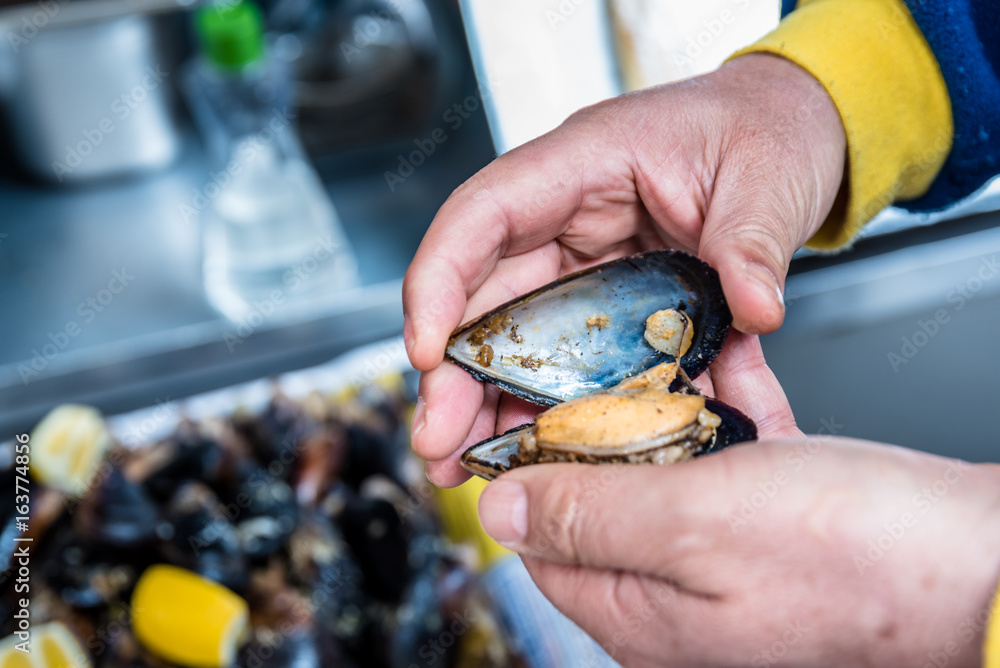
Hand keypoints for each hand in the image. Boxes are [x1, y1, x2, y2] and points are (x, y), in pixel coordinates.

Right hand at [404, 53, 845, 485]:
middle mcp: (566, 214)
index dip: (441, 280)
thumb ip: (754, 246)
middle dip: (453, 370)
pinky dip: (547, 400)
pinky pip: (564, 352)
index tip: (426, 350)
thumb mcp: (767, 178)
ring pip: (513, 332)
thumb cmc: (761, 130)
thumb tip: (753, 311)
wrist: (786, 133)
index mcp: (586, 162)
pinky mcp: (604, 297)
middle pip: (484, 291)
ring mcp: (581, 258)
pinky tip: (537, 446)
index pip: (484, 213)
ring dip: (488, 399)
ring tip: (474, 461)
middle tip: (440, 439)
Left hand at [477, 334, 999, 666]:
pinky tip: (734, 362)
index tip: (524, 404)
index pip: (548, 541)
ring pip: (673, 469)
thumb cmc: (860, 561)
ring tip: (666, 345)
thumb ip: (590, 514)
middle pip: (608, 497)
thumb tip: (500, 509)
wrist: (992, 568)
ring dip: (669, 406)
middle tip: (600, 359)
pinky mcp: (786, 526)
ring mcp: (735, 562)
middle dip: (603, 423)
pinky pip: (737, 459)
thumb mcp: (696, 525)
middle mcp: (682, 597)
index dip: (528, 470)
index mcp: (642, 613)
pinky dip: (732, 411)